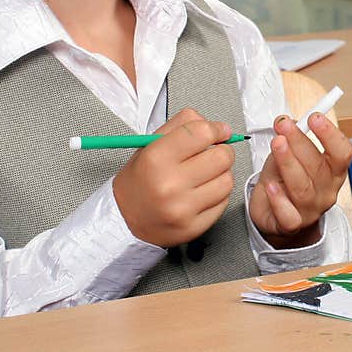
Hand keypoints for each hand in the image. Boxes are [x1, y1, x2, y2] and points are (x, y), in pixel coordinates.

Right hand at [112, 108, 234, 246]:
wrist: (124, 220)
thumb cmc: (140, 180)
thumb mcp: (150, 144)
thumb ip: (182, 125)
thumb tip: (219, 127)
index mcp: (156, 159)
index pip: (202, 132)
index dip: (216, 129)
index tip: (219, 131)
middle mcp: (169, 184)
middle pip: (222, 157)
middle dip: (221, 151)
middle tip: (211, 154)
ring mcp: (183, 208)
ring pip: (227, 180)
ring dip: (221, 174)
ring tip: (205, 175)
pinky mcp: (194, 226)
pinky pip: (224, 201)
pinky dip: (218, 194)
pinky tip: (202, 192)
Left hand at [249, 112, 351, 248]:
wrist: (277, 215)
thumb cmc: (286, 181)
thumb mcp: (290, 155)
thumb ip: (290, 140)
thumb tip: (288, 122)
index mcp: (333, 171)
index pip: (342, 153)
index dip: (330, 134)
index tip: (314, 117)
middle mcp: (326, 191)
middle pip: (318, 166)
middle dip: (300, 141)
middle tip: (284, 125)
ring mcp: (310, 209)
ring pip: (301, 187)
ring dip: (288, 162)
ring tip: (276, 145)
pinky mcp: (291, 224)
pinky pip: (288, 214)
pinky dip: (278, 199)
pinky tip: (270, 185)